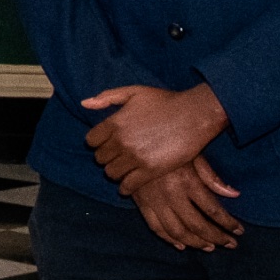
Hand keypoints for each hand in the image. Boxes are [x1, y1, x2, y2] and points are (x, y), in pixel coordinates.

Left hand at [82, 80, 229, 184]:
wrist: (195, 115)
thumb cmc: (166, 101)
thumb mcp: (135, 92)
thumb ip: (107, 97)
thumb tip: (84, 103)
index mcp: (114, 123)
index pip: (91, 140)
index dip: (97, 142)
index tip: (106, 143)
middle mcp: (121, 141)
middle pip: (100, 158)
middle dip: (106, 157)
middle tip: (116, 156)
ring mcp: (135, 157)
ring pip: (111, 173)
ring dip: (115, 172)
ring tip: (123, 169)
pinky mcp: (151, 171)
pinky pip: (128, 186)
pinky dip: (125, 187)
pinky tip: (128, 185)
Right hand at [123, 155, 245, 251]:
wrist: (133, 142)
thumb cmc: (169, 145)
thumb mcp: (193, 154)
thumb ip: (212, 177)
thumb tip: (234, 195)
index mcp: (187, 181)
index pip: (213, 210)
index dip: (228, 223)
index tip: (239, 231)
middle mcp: (171, 194)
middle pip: (197, 225)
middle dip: (217, 237)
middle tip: (230, 244)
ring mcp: (155, 201)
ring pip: (177, 231)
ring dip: (196, 243)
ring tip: (210, 247)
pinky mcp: (141, 203)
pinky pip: (156, 228)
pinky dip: (169, 239)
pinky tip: (181, 245)